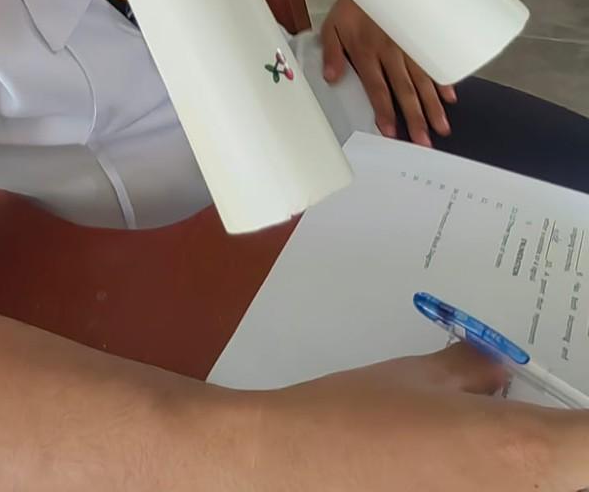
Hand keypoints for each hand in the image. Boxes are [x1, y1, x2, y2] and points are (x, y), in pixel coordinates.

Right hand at [275, 345, 588, 491]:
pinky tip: (450, 467)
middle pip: (576, 469)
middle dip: (564, 446)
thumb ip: (470, 372)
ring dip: (532, 466)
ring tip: (474, 446)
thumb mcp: (415, 379)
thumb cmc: (350, 416)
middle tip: (542, 423)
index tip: (575, 410)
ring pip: (542, 486)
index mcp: (519, 451)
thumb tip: (496, 368)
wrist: (289, 467)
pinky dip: (493, 480)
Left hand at [321, 0, 456, 146]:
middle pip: (405, 91)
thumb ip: (332, 54)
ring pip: (423, 81)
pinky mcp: (419, 39)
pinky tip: (450, 98)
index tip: (392, 133)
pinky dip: (442, 80)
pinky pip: (432, 62)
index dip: (385, 111)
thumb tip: (331, 79)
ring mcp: (408, 46)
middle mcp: (390, 53)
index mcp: (367, 53)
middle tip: (424, 142)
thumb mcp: (332, 29)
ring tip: (441, 127)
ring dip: (433, 106)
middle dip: (415, 118)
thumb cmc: (350, 8)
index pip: (378, 88)